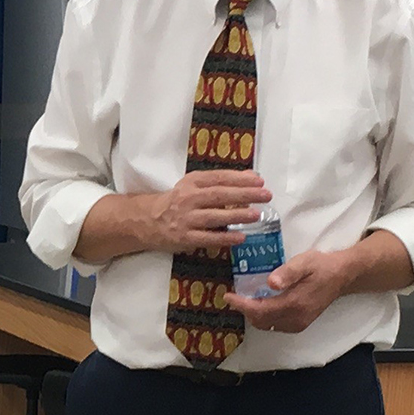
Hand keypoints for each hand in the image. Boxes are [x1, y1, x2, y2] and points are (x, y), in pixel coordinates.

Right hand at [137, 169, 270, 254]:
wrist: (148, 220)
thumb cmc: (177, 202)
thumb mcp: (195, 186)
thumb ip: (221, 182)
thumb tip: (251, 177)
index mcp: (192, 182)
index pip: (219, 178)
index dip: (240, 179)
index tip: (259, 180)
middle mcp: (188, 198)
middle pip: (219, 195)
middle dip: (244, 194)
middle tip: (265, 196)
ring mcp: (186, 219)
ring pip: (214, 216)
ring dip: (237, 215)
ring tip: (255, 215)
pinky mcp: (185, 237)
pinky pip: (208, 238)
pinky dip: (225, 238)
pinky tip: (240, 237)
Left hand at [236, 245, 357, 332]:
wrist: (343, 276)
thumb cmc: (322, 266)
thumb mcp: (305, 262)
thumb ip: (288, 272)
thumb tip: (270, 282)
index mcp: (294, 304)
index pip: (260, 310)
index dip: (241, 305)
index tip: (228, 296)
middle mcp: (296, 319)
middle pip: (261, 321)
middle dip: (245, 310)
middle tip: (235, 295)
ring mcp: (299, 324)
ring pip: (267, 325)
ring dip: (254, 314)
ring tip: (246, 298)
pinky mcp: (301, 324)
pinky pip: (275, 325)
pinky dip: (264, 316)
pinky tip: (262, 303)